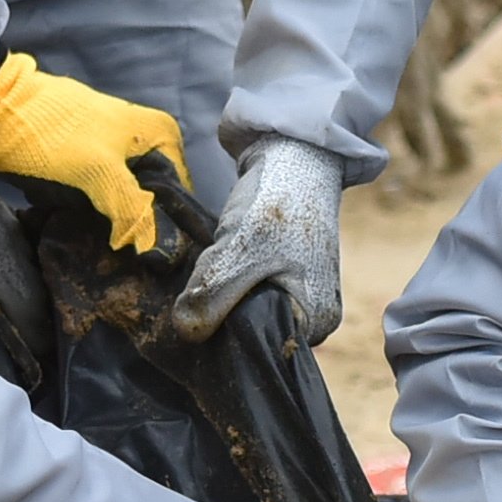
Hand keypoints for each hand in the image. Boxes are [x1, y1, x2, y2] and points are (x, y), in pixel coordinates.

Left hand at [0, 54, 185, 252]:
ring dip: (114, 223)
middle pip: (155, 198)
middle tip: (127, 259)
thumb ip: (133, 212)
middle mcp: (143, 139)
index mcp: (160, 133)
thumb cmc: (52, 135)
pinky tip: (82, 229)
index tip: (154, 257)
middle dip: (140, 227)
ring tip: (103, 248)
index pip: (182, 193)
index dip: (170, 226)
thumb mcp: (99, 173)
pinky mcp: (85, 161)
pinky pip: (100, 195)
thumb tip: (154, 252)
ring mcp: (112, 150)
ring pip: (126, 198)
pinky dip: (92, 212)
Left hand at [167, 136, 349, 344]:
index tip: (199, 310)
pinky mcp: (285, 272)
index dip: (225, 334)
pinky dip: (227, 269)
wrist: (296, 153)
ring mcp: (300, 293)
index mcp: (314, 320)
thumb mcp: (239, 252)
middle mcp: (312, 315)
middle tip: (210, 271)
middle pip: (250, 327)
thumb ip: (212, 296)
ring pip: (242, 304)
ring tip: (223, 249)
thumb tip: (186, 332)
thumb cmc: (278, 203)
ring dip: (220, 283)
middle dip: (220, 305)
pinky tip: (226, 246)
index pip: (261, 348)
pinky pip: (245, 284)